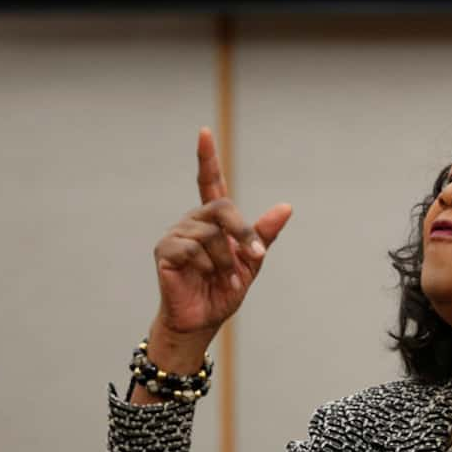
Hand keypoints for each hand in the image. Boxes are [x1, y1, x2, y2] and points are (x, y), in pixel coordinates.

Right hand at [151, 126, 292, 340]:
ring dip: (226, 261)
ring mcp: (176, 234)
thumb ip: (264, 234)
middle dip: (242, 233)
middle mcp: (193, 221)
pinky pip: (192, 249)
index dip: (207, 157)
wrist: (204, 319)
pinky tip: (204, 277)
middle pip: (222, 207)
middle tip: (254, 257)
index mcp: (213, 219)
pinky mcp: (164, 251)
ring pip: (211, 234)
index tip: (205, 132)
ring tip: (225, 278)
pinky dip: (208, 267)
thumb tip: (287, 206)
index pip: (209, 181)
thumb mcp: (252, 260)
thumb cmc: (225, 289)